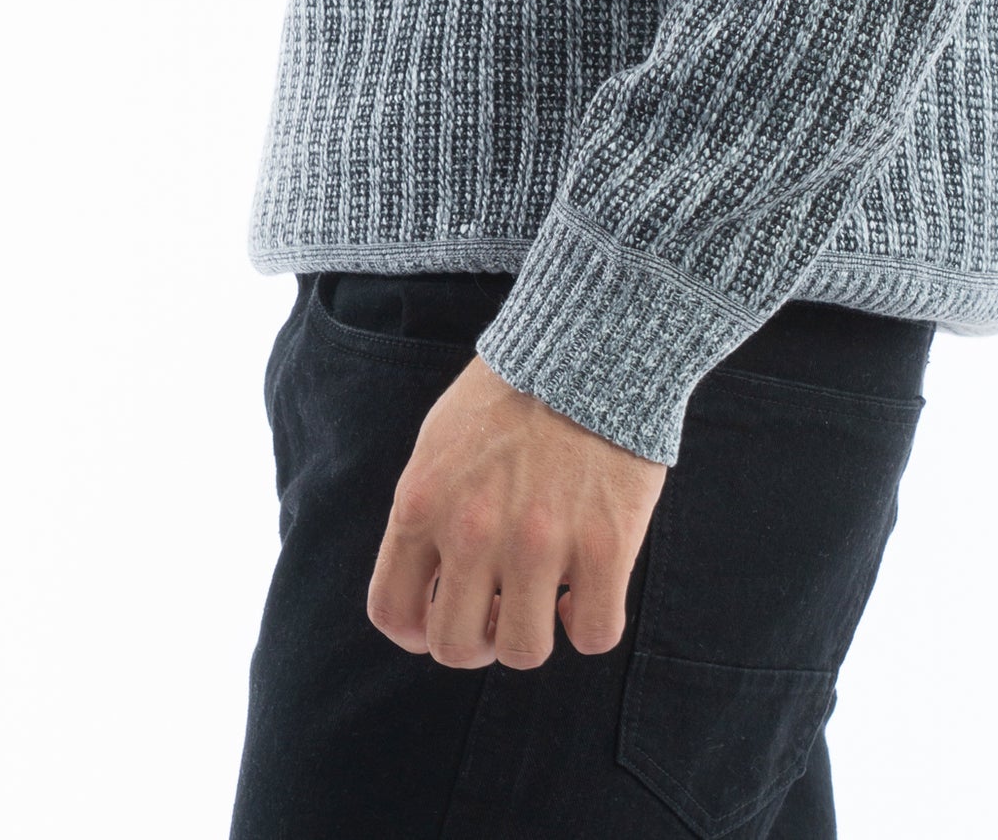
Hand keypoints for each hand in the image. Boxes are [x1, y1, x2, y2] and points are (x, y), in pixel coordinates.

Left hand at [366, 353, 667, 668]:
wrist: (590, 344)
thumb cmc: (511, 394)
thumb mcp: (440, 443)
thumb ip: (426, 514)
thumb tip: (426, 588)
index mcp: (423, 503)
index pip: (392, 612)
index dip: (416, 631)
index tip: (442, 617)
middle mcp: (473, 531)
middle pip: (455, 646)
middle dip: (476, 640)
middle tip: (499, 611)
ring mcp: (540, 543)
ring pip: (523, 652)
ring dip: (533, 631)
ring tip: (547, 595)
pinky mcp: (604, 547)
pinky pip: (594, 635)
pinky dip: (589, 623)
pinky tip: (588, 588)